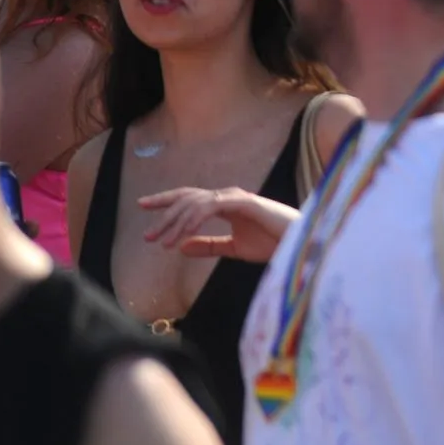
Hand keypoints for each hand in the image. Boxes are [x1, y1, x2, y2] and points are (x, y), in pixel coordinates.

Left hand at [139, 187, 298, 263]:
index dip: (166, 201)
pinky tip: (183, 235)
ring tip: (164, 242)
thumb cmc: (273, 243)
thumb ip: (208, 246)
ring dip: (176, 222)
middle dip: (164, 213)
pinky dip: (194, 220)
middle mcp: (228, 196)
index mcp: (226, 204)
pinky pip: (211, 207)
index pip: (190, 198)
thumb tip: (180, 246)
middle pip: (188, 197)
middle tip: (148, 235)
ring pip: (196, 203)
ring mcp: (236, 197)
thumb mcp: (234, 248)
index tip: (143, 206)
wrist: (300, 246)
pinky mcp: (244, 202)